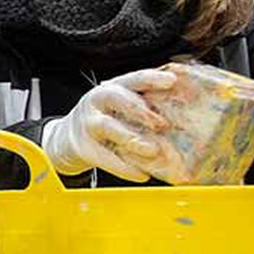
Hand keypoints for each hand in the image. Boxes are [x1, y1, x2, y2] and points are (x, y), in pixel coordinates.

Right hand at [41, 68, 176, 181]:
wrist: (67, 139)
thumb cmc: (104, 120)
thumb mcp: (120, 107)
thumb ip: (145, 106)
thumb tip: (186, 112)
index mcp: (112, 88)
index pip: (133, 79)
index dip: (152, 79)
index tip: (172, 82)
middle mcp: (97, 101)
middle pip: (117, 98)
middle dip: (140, 110)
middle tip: (162, 123)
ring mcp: (88, 124)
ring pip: (108, 127)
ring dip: (132, 138)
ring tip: (152, 150)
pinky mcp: (84, 147)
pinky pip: (104, 157)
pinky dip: (124, 167)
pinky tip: (141, 174)